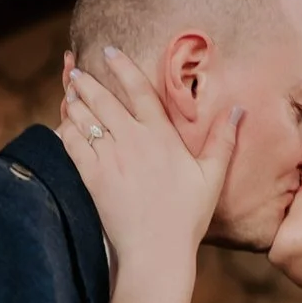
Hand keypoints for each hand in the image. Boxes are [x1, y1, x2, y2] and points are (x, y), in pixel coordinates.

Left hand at [58, 46, 240, 271]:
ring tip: (69, 90)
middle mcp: (133, 141)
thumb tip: (239, 110)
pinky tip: (63, 122)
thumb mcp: (211, 176)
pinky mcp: (93, 178)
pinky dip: (65, 130)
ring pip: (84, 119)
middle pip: (104, 100)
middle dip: (87, 81)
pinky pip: (72, 145)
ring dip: (74, 102)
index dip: (122, 67)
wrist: (157, 251)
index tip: (109, 51)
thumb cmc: (187, 216)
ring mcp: (110, 159)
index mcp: (161, 137)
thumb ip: (224, 140)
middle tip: (76, 68)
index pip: (139, 90)